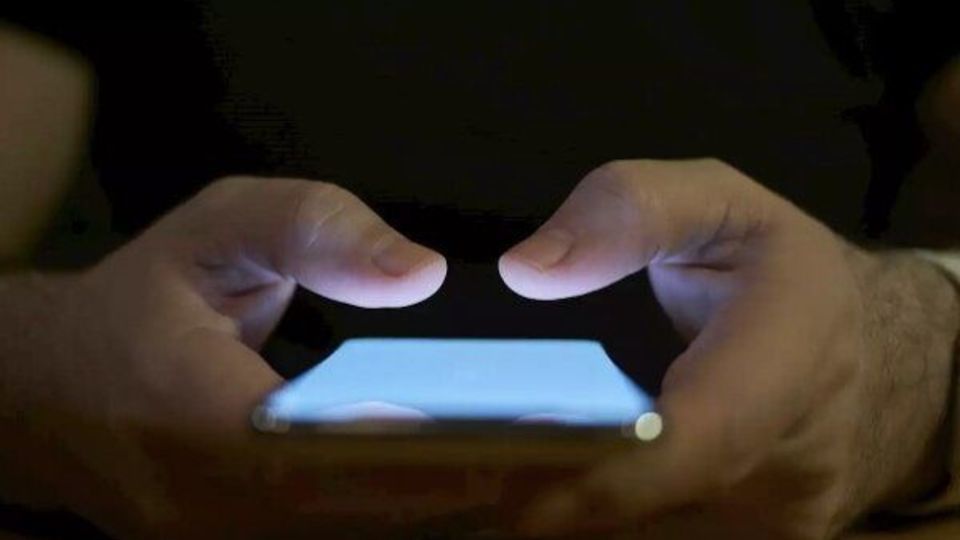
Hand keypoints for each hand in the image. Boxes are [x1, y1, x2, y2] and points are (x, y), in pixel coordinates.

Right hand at [4, 177, 507, 538]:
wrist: (51, 389)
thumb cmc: (145, 298)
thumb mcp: (218, 228)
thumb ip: (317, 231)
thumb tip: (419, 277)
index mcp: (200, 424)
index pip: (336, 459)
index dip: (439, 457)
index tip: (537, 441)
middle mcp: (215, 510)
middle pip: (365, 520)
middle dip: (472, 497)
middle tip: (574, 463)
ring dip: (452, 513)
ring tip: (547, 475)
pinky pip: (345, 539)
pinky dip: (415, 517)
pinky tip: (480, 487)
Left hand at [500, 159, 959, 538]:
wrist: (866, 355)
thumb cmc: (781, 271)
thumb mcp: (721, 202)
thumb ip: (630, 211)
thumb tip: (528, 271)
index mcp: (788, 362)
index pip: (699, 440)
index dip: (607, 477)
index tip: (514, 497)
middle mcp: (790, 468)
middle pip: (658, 514)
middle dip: (553, 502)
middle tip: (450, 478)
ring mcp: (775, 525)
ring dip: (568, 516)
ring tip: (476, 485)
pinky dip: (598, 525)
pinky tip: (541, 494)